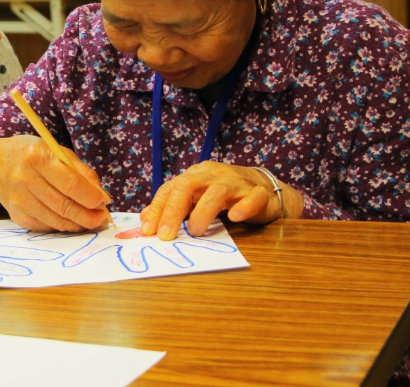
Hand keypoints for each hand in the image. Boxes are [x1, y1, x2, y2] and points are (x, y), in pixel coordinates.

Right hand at [0, 135, 111, 232]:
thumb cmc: (31, 155)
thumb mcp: (55, 151)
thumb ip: (80, 171)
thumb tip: (101, 196)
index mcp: (38, 158)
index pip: (70, 183)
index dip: (91, 197)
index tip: (104, 202)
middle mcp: (25, 180)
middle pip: (64, 206)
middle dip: (89, 216)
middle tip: (103, 219)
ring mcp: (19, 200)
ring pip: (57, 220)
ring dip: (79, 224)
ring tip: (92, 222)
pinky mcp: (17, 216)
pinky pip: (47, 226)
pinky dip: (63, 226)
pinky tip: (72, 221)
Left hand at [139, 161, 302, 239]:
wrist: (263, 188)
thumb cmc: (223, 195)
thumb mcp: (195, 198)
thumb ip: (172, 207)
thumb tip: (145, 221)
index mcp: (195, 175)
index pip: (171, 189)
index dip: (157, 209)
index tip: (148, 231)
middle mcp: (213, 175)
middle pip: (188, 186)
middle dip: (173, 211)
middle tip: (165, 235)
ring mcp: (236, 183)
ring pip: (217, 192)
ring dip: (203, 213)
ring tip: (195, 232)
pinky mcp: (258, 194)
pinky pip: (252, 198)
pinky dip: (243, 207)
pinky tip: (235, 218)